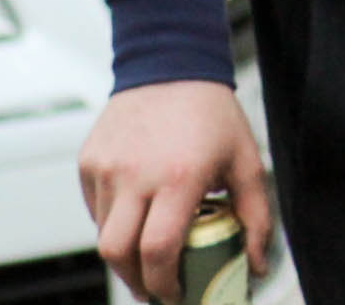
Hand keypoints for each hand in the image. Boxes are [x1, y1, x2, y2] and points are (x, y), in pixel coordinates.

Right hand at [79, 80, 273, 303]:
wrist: (171, 63)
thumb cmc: (210, 113)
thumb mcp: (246, 160)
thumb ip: (256, 216)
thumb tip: (254, 264)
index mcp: (178, 178)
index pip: (158, 251)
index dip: (164, 284)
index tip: (176, 294)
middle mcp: (135, 175)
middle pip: (118, 254)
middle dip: (136, 282)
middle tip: (155, 289)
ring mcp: (106, 167)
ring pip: (103, 234)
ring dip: (124, 253)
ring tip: (147, 253)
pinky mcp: (89, 160)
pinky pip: (94, 209)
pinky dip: (111, 223)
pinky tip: (134, 216)